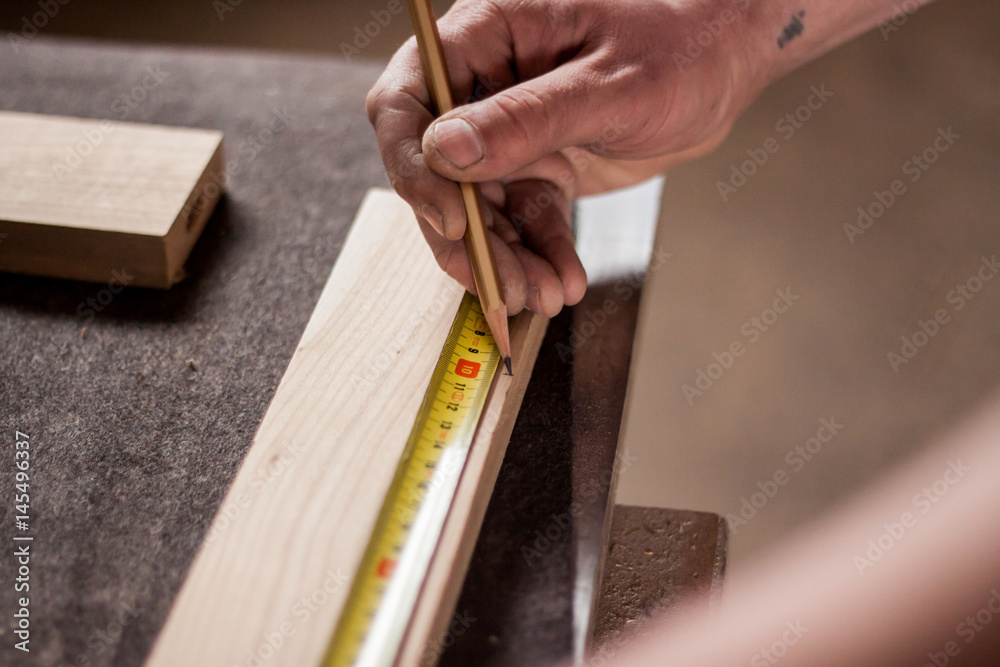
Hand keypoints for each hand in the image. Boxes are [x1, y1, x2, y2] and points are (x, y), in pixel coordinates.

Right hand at [367, 0, 763, 315]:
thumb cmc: (679, 46)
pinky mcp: (538, 165)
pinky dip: (539, 254)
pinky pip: (522, 219)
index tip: (451, 220)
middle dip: (468, 238)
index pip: (408, 100)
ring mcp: (510, 131)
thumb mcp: (610, 84)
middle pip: (437, 171)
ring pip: (478, 208)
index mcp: (487, 37)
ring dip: (504, 259)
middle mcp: (485, 87)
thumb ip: (528, 118)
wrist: (725, 67)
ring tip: (541, 296)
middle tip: (502, 285)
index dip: (413, 165)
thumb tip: (445, 151)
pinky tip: (562, 281)